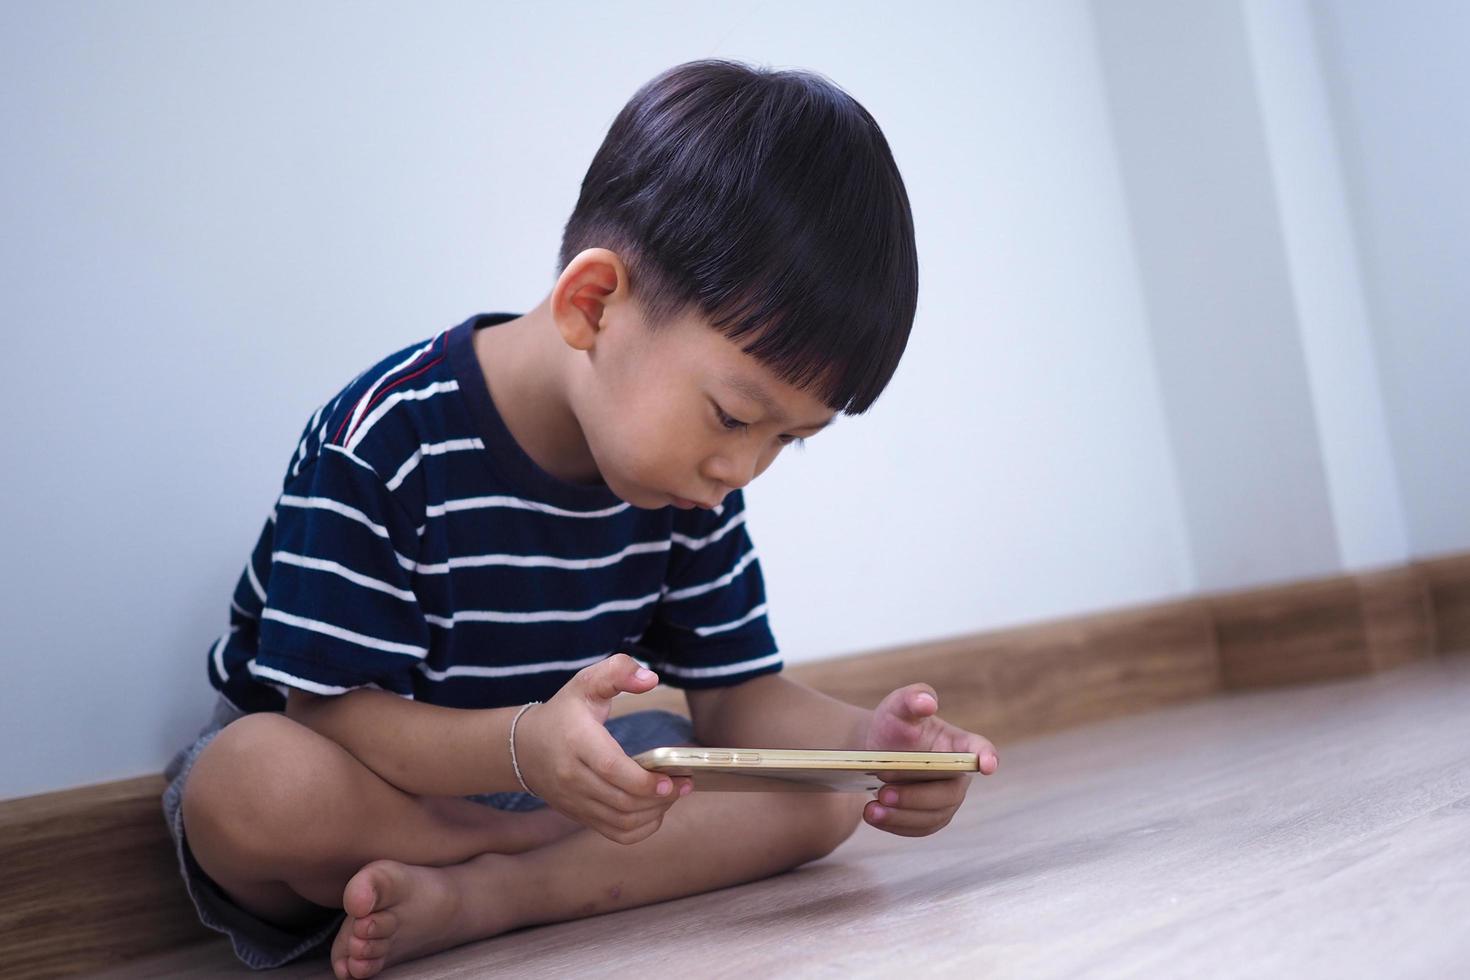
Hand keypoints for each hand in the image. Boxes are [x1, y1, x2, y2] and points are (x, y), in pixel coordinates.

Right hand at [514, 653, 692, 844]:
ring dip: (654, 813)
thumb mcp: (587, 682)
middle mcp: (572, 776)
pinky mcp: (580, 816)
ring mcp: (575, 801)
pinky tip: (655, 811)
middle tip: (684, 784)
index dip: (643, 780)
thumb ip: (619, 671)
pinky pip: (615, 833)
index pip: (611, 769)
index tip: (670, 779)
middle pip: (621, 800)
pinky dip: (641, 829)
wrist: (525, 747)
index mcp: (577, 741)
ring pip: (621, 821)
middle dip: (660, 798)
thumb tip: (651, 679)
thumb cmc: (564, 712)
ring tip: (673, 795)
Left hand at [859, 683, 998, 836]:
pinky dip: (896, 825)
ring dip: (902, 815)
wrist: (875, 750)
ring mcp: (946, 799)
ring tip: (872, 809)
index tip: (987, 765)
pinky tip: (874, 816)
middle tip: (884, 791)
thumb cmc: (894, 725)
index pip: (980, 750)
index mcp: (958, 744)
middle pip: (950, 793)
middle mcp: (958, 775)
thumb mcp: (897, 707)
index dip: (987, 757)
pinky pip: (919, 828)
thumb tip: (927, 702)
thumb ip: (912, 698)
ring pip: (934, 815)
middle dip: (918, 796)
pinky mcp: (931, 817)